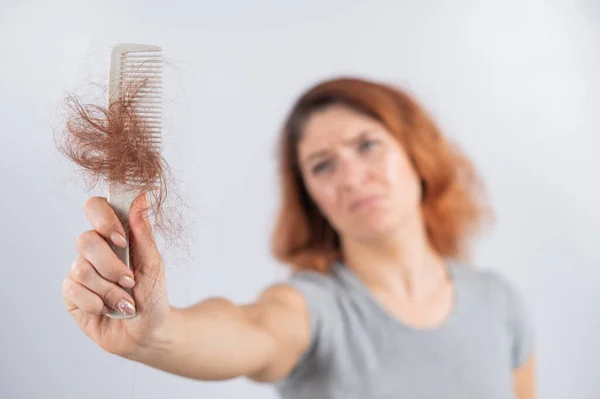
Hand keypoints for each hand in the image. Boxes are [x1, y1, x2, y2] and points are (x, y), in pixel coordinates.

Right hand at [62, 193, 170, 356]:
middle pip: (85, 240)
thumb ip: (143, 233)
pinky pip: (73, 289)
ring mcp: (80, 271)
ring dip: (109, 290)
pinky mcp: (71, 293)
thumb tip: (141, 197)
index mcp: (114, 236)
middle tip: (130, 281)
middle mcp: (94, 250)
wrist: (147, 332)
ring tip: (125, 302)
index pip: (95, 207)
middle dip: (111, 266)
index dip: (103, 219)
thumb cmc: (152, 296)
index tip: (121, 239)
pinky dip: (96, 302)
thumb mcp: (153, 264)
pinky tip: (107, 310)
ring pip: (80, 268)